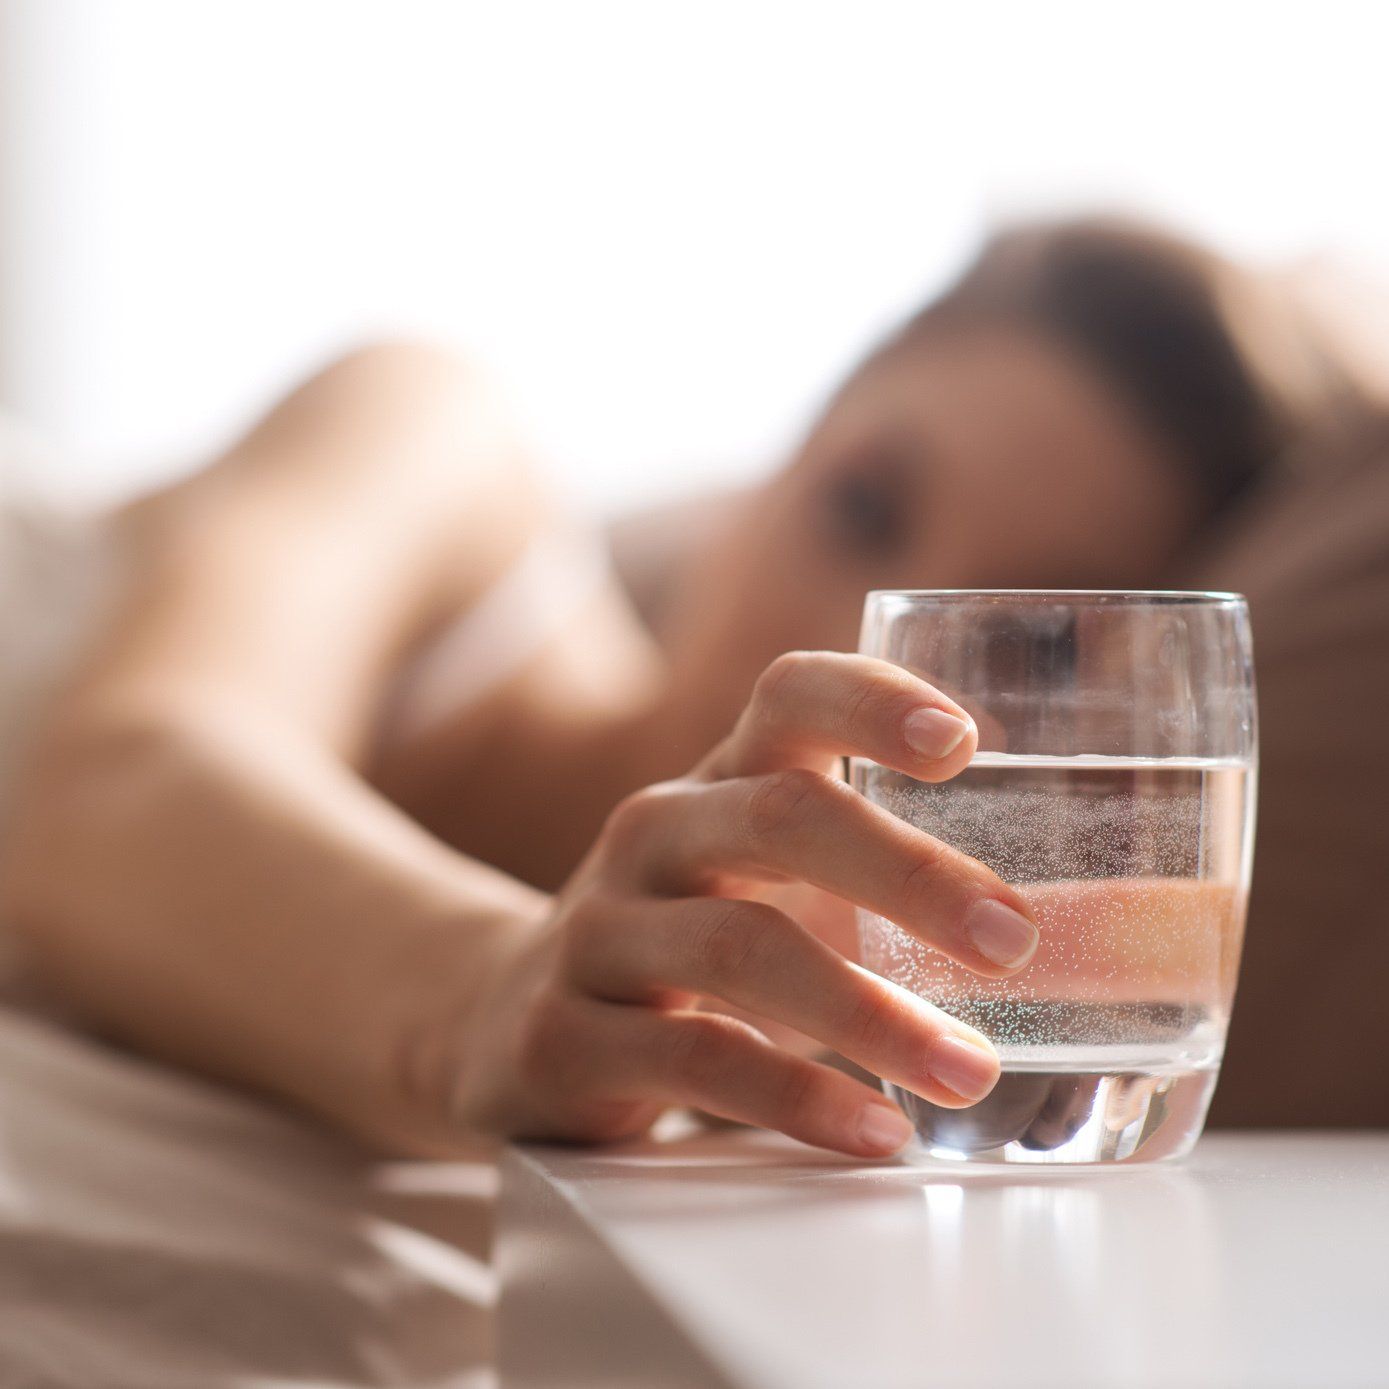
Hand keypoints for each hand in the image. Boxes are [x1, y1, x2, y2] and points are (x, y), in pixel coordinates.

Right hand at [452, 652, 1039, 1157]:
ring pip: (740, 945)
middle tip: (1014, 940)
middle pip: (778, 812)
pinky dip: (794, 1094)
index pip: (788, 694)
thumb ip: (875, 877)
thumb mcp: (756, 879)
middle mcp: (655, 833)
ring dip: (870, 1011)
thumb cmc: (683, 941)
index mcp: (718, 781)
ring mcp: (600, 931)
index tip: (966, 742)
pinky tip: (872, 1130)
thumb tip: (1088, 925)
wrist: (505, 1015)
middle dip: (907, 872)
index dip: (872, 700)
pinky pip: (691, 1058)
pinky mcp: (564, 1035)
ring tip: (968, 1067)